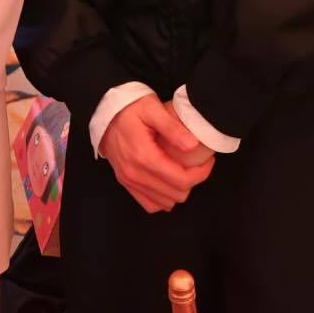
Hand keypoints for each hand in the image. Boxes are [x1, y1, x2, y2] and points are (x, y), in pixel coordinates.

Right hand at [99, 94, 216, 214]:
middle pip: (175, 194)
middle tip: (198, 164)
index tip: (208, 161)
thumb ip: (173, 128)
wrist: (104, 113)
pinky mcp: (125, 183)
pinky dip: (162, 198)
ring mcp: (128, 180)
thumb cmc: (130, 108)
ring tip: (184, 171)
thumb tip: (193, 146)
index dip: (201, 174)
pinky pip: (149, 204)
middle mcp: (134, 174)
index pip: (181, 180)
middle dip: (193, 181)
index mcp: (144, 156)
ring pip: (164, 203)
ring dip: (178, 190)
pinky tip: (169, 183)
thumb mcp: (152, 108)